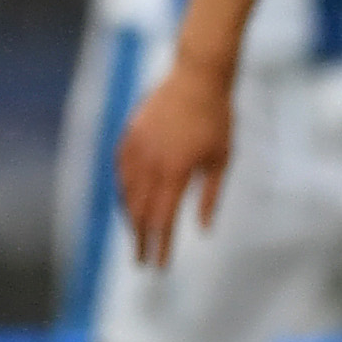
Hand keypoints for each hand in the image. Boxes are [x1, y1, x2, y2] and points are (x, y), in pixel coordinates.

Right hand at [111, 57, 233, 270]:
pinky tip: (126, 200)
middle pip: (139, 211)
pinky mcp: (129, 135)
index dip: (160, 245)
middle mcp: (150, 163)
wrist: (198, 76)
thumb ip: (209, 196)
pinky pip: (120, 170)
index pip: (163, 219)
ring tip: (136, 233)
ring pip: (126, 192)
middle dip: (140, 239)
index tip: (159, 265)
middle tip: (141, 259)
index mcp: (175, 172)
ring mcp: (136, 147)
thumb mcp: (222, 159)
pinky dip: (122, 190)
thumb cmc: (217, 118)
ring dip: (130, 217)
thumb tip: (202, 228)